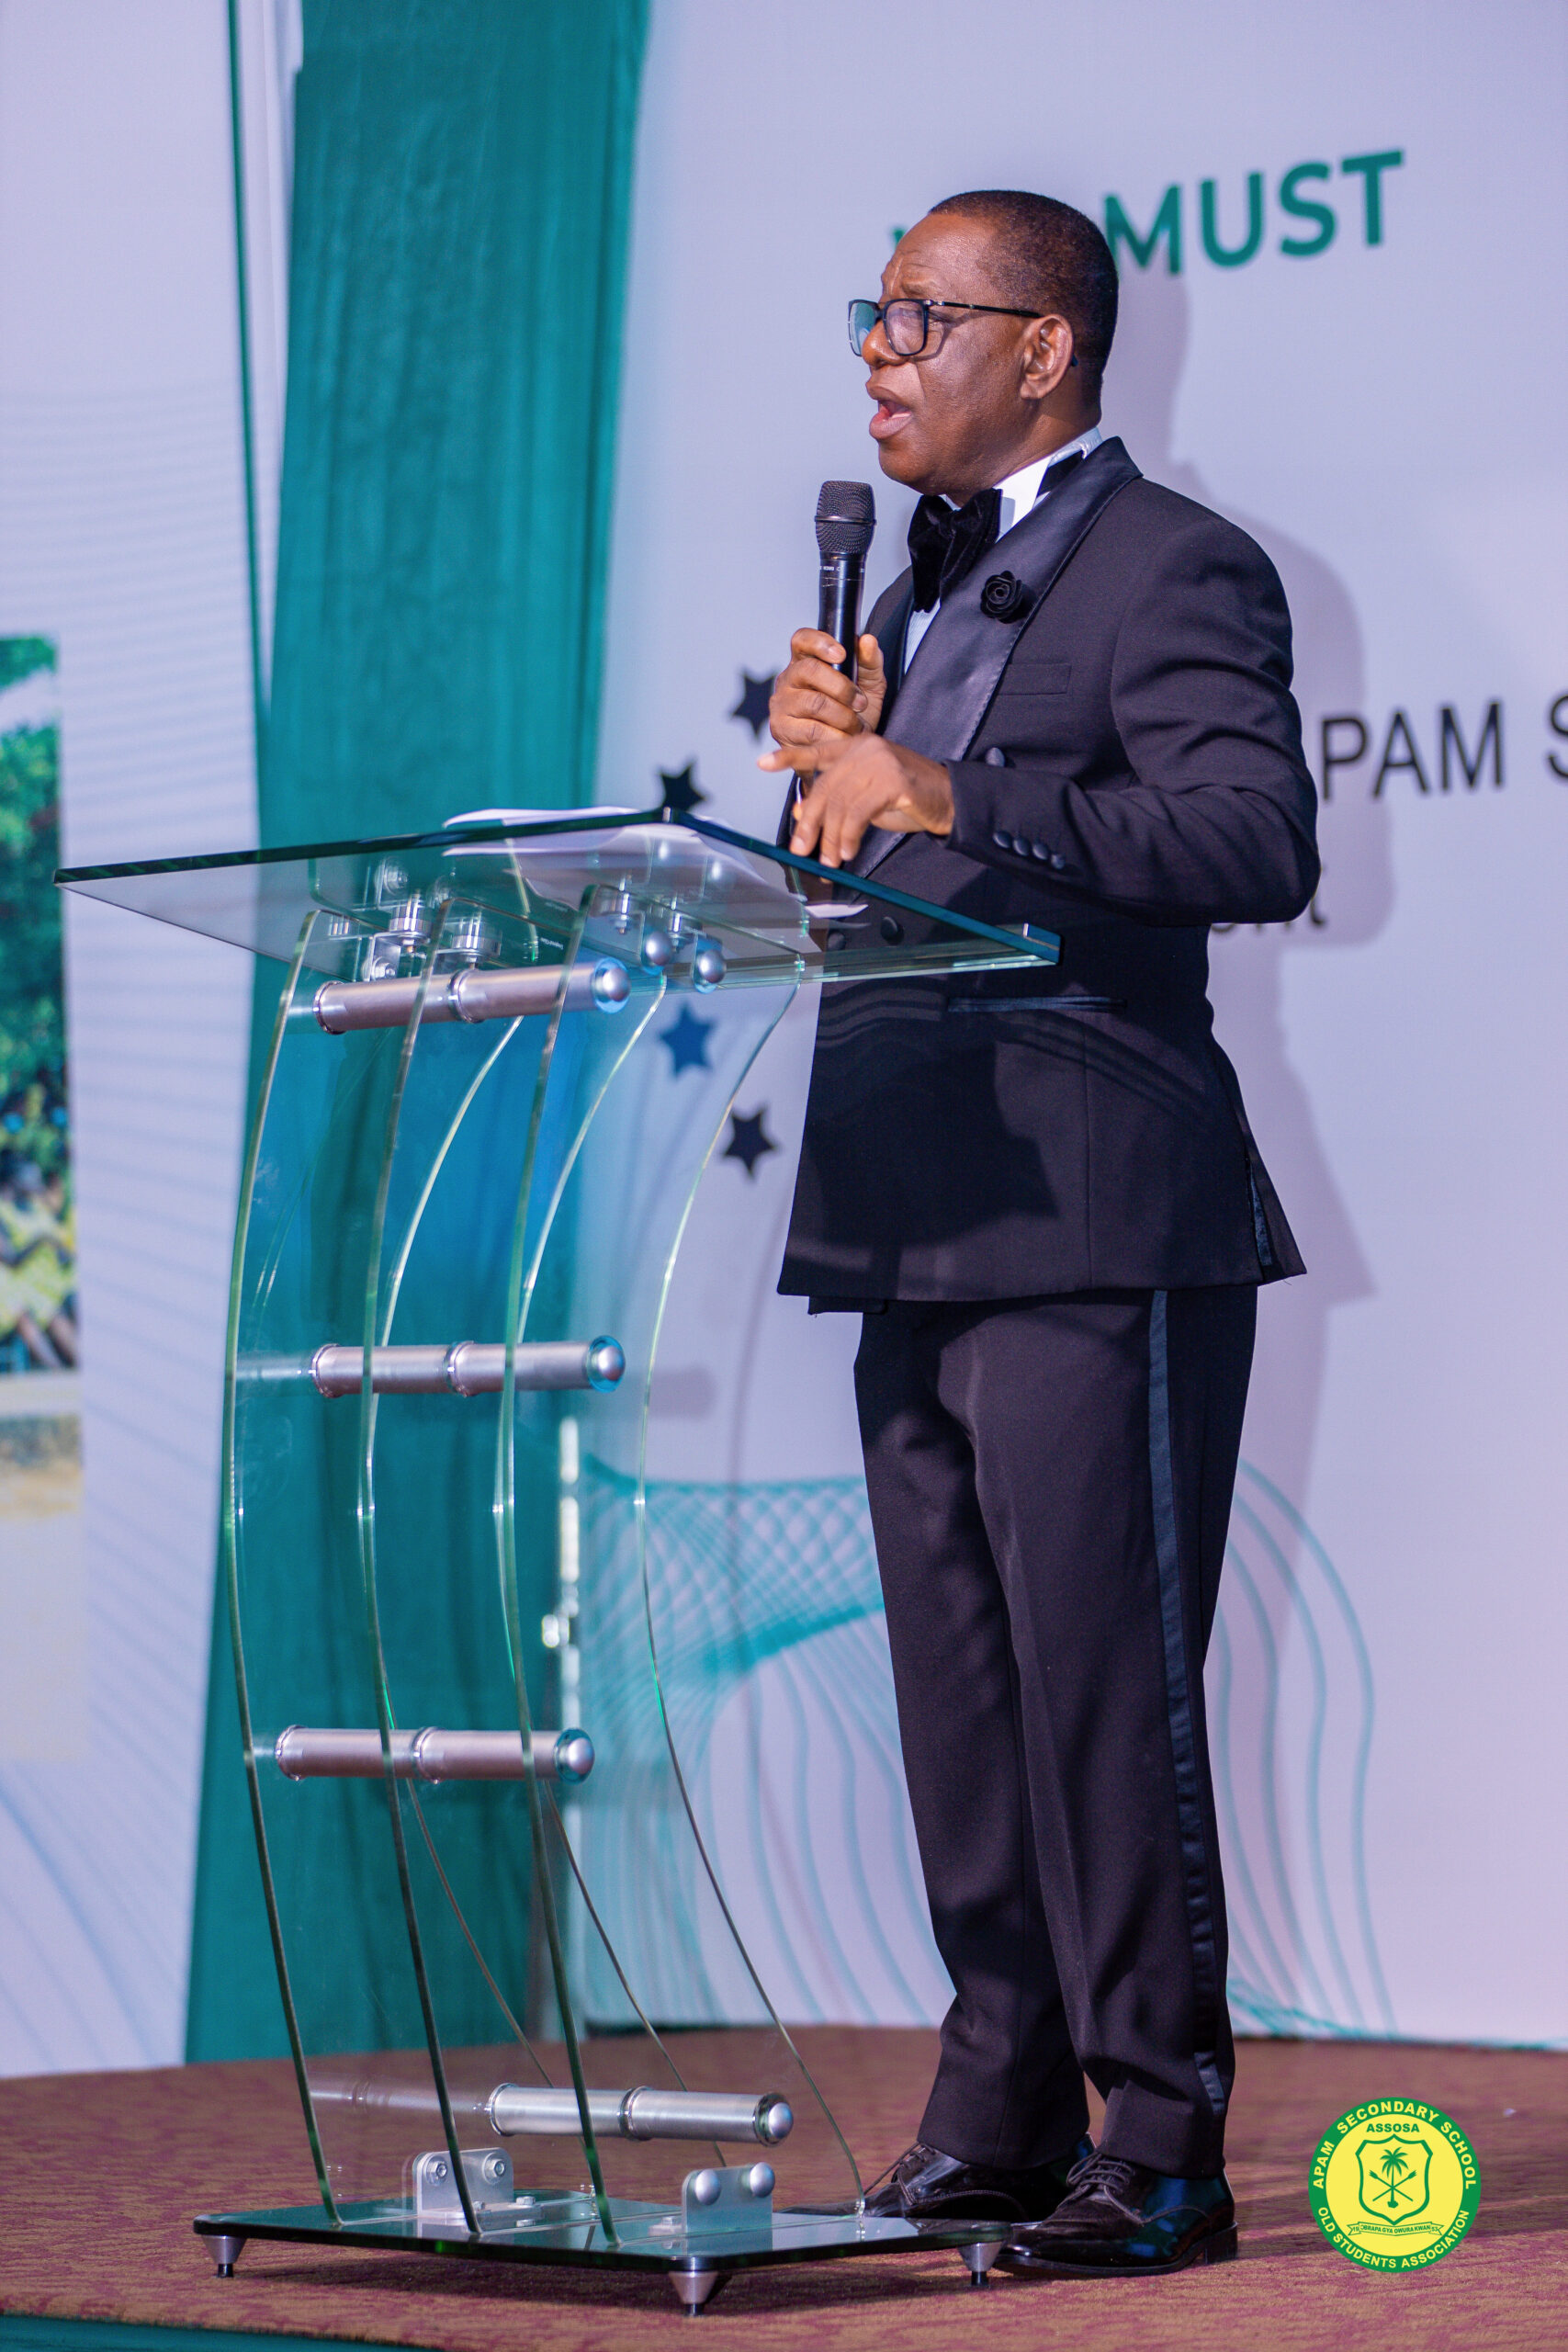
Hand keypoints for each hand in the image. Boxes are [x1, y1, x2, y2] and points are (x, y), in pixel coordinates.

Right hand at [758, 630, 887, 777]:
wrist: (843, 752)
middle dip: (842, 688)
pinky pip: (811, 730)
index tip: (842, 653)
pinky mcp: (780, 729)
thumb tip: (868, 641)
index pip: (802, 639)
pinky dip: (834, 736)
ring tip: (855, 726)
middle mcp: (788, 679)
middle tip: (861, 704)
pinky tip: (843, 739)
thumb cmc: (852, 714)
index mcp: (806, 661)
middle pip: (809, 670)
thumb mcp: (869, 685)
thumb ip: (870, 662)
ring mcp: (781, 703)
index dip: (820, 642)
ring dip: (843, 717)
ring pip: (814, 703)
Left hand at [781, 733, 954, 867]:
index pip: (816, 751)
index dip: (788, 757)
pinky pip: (858, 812)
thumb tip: (799, 814)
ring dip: (831, 838)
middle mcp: (864, 748)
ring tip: (831, 860)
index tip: (762, 763)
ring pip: (839, 804)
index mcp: (855, 747)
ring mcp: (879, 760)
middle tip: (800, 849)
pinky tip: (849, 850)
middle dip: (809, 824)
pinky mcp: (892, 778)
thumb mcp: (864, 801)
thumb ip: (834, 803)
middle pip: (824, 788)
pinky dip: (849, 836)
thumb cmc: (905, 798)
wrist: (947, 799)